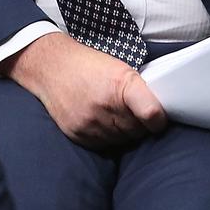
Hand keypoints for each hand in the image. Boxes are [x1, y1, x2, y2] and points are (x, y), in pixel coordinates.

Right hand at [0, 32, 166, 148]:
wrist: (51, 66)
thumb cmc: (88, 65)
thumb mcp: (118, 67)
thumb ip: (138, 91)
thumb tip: (156, 114)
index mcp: (120, 84)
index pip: (150, 113)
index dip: (159, 120)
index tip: (159, 121)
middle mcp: (105, 105)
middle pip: (137, 130)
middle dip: (138, 124)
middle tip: (129, 110)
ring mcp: (90, 122)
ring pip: (121, 140)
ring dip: (121, 130)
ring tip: (110, 112)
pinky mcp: (78, 134)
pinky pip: (103, 144)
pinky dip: (105, 135)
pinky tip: (98, 119)